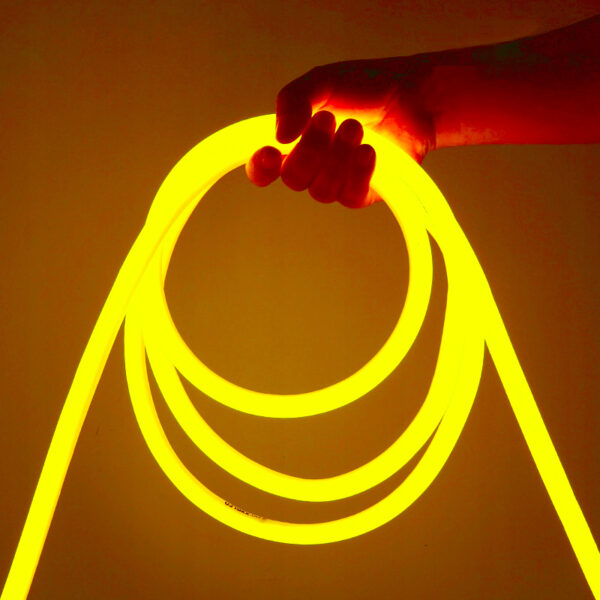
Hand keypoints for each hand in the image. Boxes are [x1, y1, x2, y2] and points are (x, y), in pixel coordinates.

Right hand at [246, 57, 436, 207]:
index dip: (261, 168)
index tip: (272, 152)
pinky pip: (349, 197)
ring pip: (321, 192)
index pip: (264, 169)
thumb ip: (293, 101)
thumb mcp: (322, 82)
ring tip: (356, 128)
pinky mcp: (362, 193)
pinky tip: (369, 151)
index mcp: (293, 142)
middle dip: (310, 150)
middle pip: (294, 179)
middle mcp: (312, 166)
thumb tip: (279, 135)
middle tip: (328, 119)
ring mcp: (337, 182)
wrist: (413, 96)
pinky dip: (358, 173)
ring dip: (337, 158)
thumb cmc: (366, 87)